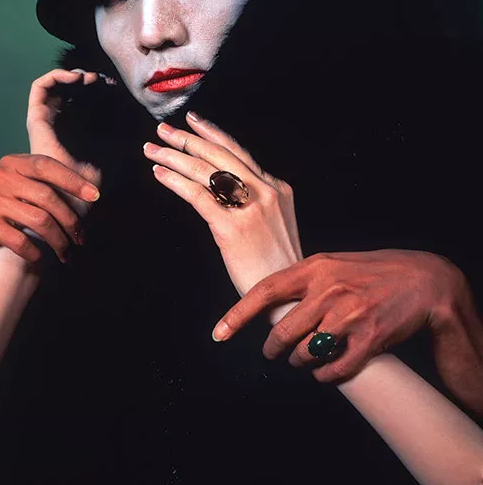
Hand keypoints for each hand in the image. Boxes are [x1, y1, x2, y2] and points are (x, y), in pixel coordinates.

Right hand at [0, 153, 100, 269]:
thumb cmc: (2, 218)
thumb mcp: (20, 194)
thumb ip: (44, 187)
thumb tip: (90, 191)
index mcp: (10, 164)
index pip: (46, 165)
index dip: (72, 180)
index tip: (94, 196)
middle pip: (47, 196)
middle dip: (70, 220)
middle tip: (81, 238)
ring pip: (38, 219)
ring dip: (58, 240)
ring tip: (66, 252)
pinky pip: (20, 240)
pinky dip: (35, 251)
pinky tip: (40, 257)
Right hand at [27, 68, 105, 213]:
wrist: (66, 202)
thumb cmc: (85, 191)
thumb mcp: (109, 161)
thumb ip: (118, 143)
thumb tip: (135, 122)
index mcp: (72, 133)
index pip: (80, 100)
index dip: (95, 88)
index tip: (113, 87)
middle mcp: (56, 126)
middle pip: (66, 90)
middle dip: (83, 79)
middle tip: (101, 80)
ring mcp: (44, 122)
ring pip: (53, 85)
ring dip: (71, 75)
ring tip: (88, 78)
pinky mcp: (35, 120)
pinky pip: (38, 89)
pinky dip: (54, 77)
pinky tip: (73, 79)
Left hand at [143, 111, 301, 295]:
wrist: (287, 298)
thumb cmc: (276, 265)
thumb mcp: (274, 221)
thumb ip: (254, 198)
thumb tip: (222, 183)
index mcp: (276, 187)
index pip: (238, 151)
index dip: (212, 133)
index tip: (192, 121)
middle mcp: (265, 192)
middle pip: (219, 154)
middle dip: (186, 139)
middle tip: (162, 130)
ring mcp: (250, 209)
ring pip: (205, 171)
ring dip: (174, 157)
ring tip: (152, 151)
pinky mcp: (232, 228)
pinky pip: (197, 195)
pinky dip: (175, 182)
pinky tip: (160, 175)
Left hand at [212, 249, 467, 383]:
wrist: (421, 280)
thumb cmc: (371, 271)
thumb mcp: (332, 263)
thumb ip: (303, 280)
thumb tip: (269, 302)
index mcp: (315, 267)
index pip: (265, 291)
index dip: (238, 315)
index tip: (219, 333)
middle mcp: (329, 290)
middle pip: (283, 332)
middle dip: (273, 348)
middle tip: (273, 352)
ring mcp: (349, 315)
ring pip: (306, 353)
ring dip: (299, 362)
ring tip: (303, 357)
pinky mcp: (369, 339)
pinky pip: (334, 370)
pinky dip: (324, 376)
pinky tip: (325, 370)